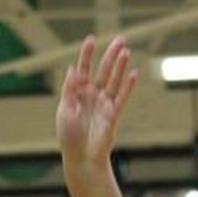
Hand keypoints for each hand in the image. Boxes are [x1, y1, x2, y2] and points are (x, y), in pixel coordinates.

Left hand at [57, 36, 136, 167]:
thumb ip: (69, 90)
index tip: (91, 39)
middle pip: (103, 71)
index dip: (87, 54)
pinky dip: (127, 86)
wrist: (81, 158)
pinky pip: (122, 97)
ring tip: (126, 51)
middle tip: (120, 39)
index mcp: (77, 93)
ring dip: (120, 67)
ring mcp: (104, 104)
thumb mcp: (64, 110)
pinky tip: (133, 74)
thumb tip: (72, 69)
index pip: (83, 69)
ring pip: (114, 81)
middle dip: (110, 55)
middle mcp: (92, 96)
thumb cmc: (69, 137)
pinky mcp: (113, 115)